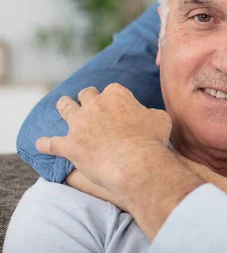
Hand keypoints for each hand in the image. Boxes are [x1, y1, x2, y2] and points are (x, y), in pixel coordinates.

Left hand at [36, 84, 172, 196]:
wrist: (136, 163)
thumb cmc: (152, 140)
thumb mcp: (160, 119)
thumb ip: (149, 113)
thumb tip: (147, 115)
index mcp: (116, 95)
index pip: (113, 90)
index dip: (117, 98)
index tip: (120, 107)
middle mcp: (94, 105)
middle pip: (87, 94)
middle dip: (89, 97)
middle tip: (92, 103)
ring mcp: (79, 124)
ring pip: (65, 108)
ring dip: (64, 105)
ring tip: (63, 104)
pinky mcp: (69, 145)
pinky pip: (51, 143)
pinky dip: (46, 143)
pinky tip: (40, 144)